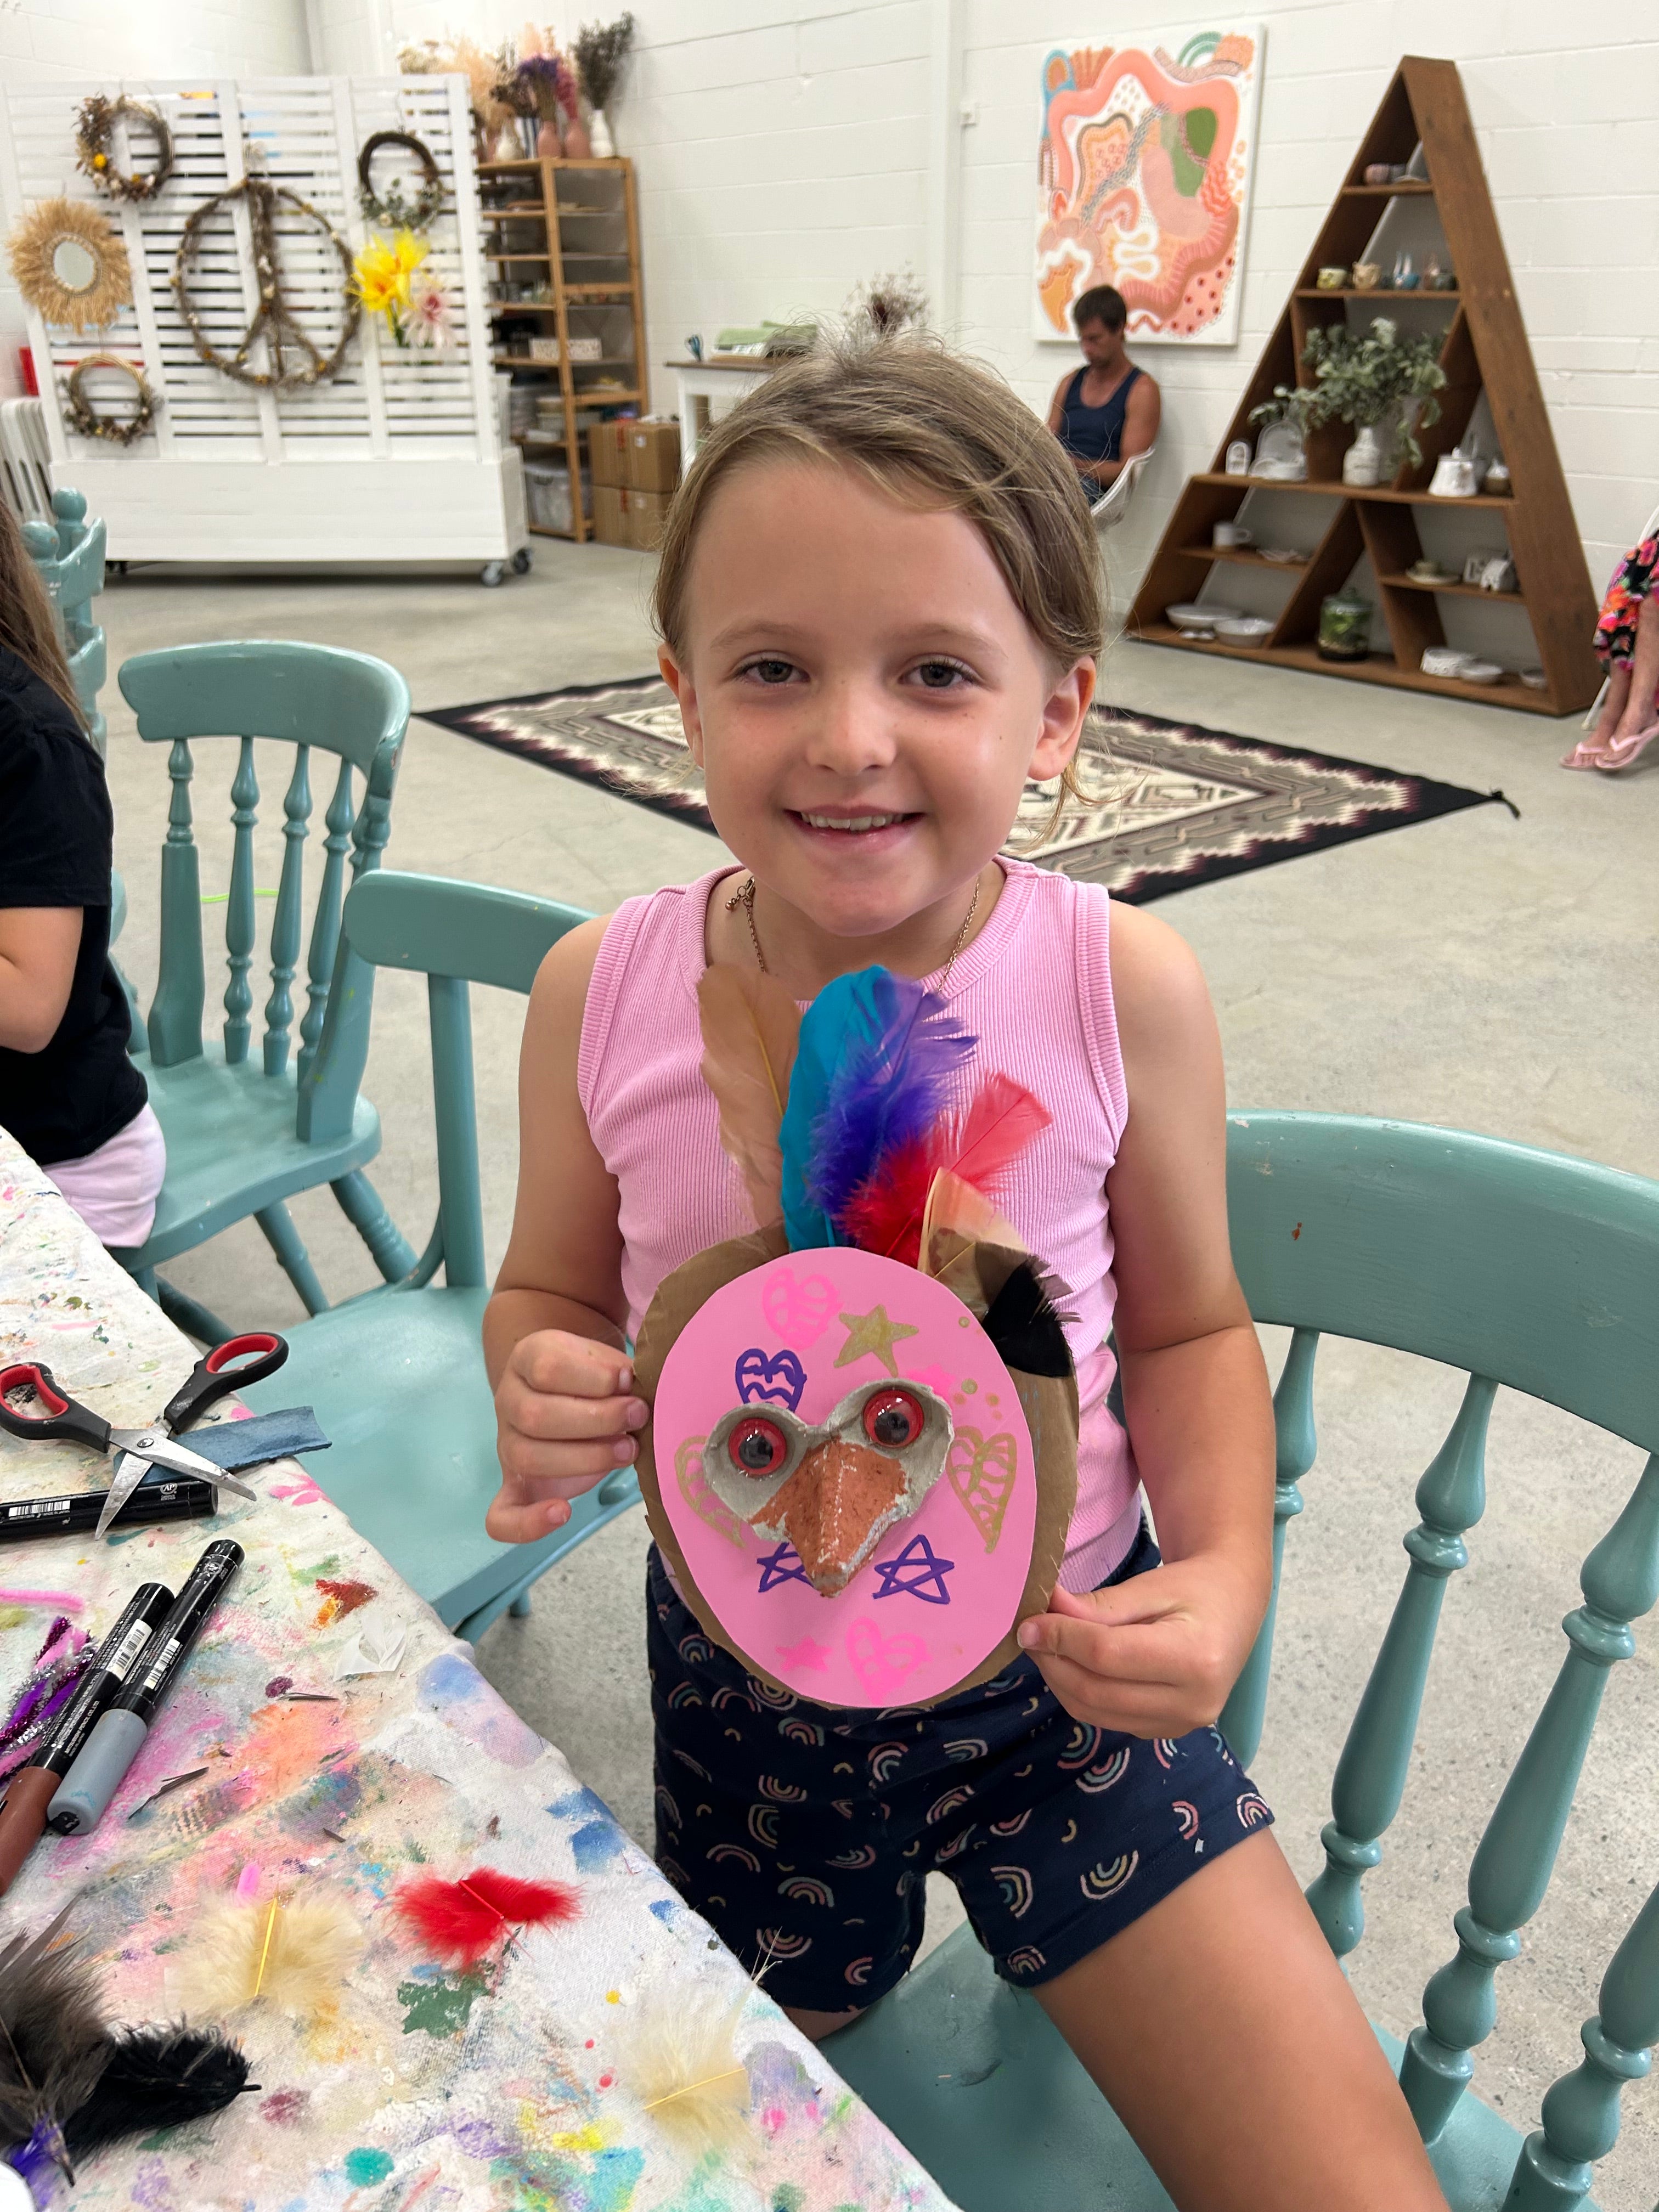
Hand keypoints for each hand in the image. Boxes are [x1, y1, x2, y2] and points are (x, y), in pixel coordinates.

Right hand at [486, 1330, 646, 1542]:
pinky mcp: (515, 1486)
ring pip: (528, 1458)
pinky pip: (502, 1516)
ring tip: (627, 1451)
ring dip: (586, 1459)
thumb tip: (633, 1388)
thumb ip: (618, 1372)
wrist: (570, 1392)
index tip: (629, 1381)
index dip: (595, 1378)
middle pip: (535, 1415)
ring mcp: (508, 1445)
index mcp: (528, 1359)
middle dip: (597, 1420)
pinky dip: (527, 1523)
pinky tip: (562, 1513)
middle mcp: (508, 1400)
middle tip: (638, 1416)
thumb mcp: (606, 1360)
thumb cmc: (594, 1376)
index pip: (548, 1368)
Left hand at [1016, 1552, 1266, 1737]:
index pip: (1107, 1656)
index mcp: (1195, 1660)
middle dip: (1053, 1661)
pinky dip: (1081, 1694)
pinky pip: (1108, 1719)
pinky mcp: (1167, 1732)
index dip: (1061, 1638)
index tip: (1029, 1622)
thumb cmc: (1195, 1588)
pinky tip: (1071, 1664)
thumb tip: (1045, 1611)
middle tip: (1029, 1633)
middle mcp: (1193, 1704)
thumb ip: (1098, 1605)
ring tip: (1045, 1646)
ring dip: (1060, 1681)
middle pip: (1097, 1691)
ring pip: (1096, 1713)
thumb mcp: (1150, 1586)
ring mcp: (1182, 1725)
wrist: (1234, 1608)